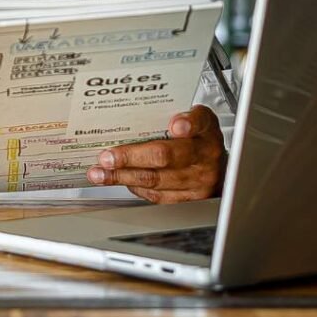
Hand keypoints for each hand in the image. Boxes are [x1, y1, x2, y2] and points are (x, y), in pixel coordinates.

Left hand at [86, 105, 225, 202]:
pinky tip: (119, 180)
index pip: (199, 123)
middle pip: (166, 156)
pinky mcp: (187, 199)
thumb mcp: (197, 119)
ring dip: (123, 176)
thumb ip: (183, 116)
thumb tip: (171, 122)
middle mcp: (204, 158)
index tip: (175, 126)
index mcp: (206, 132)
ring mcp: (196, 182)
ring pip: (155, 180)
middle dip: (131, 157)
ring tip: (101, 173)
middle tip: (108, 157)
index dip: (187, 124)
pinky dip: (134, 187)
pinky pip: (156, 195)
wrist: (215, 168)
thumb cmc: (199, 140)